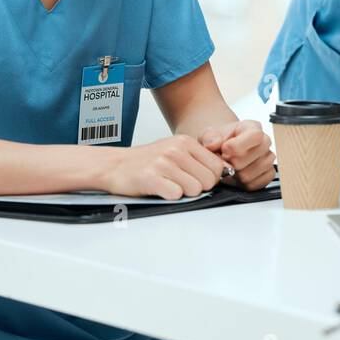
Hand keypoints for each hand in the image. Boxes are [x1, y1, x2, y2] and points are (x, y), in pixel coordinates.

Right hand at [99, 135, 226, 199]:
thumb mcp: (175, 151)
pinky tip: (159, 190)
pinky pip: (176, 195)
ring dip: (183, 193)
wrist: (114, 165)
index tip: (198, 180)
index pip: (218, 166)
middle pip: (209, 180)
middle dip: (199, 188)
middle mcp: (176, 149)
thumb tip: (225, 173)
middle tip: (180, 185)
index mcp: (186, 142)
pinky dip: (169, 197)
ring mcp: (164, 163)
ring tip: (168, 186)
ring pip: (195, 190)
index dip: (211, 179)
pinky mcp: (151, 177)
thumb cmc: (147, 161)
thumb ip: (198, 159)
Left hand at [198, 120, 275, 191]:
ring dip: (235, 175)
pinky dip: (242, 184)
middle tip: (224, 160)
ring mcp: (268, 158)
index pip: (255, 136)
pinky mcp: (269, 173)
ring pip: (250, 174)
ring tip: (230, 168)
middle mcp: (265, 142)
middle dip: (231, 163)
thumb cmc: (220, 140)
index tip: (224, 150)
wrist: (223, 149)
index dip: (236, 146)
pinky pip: (256, 184)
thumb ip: (210, 137)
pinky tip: (236, 176)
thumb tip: (213, 144)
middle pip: (250, 159)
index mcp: (253, 127)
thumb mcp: (210, 134)